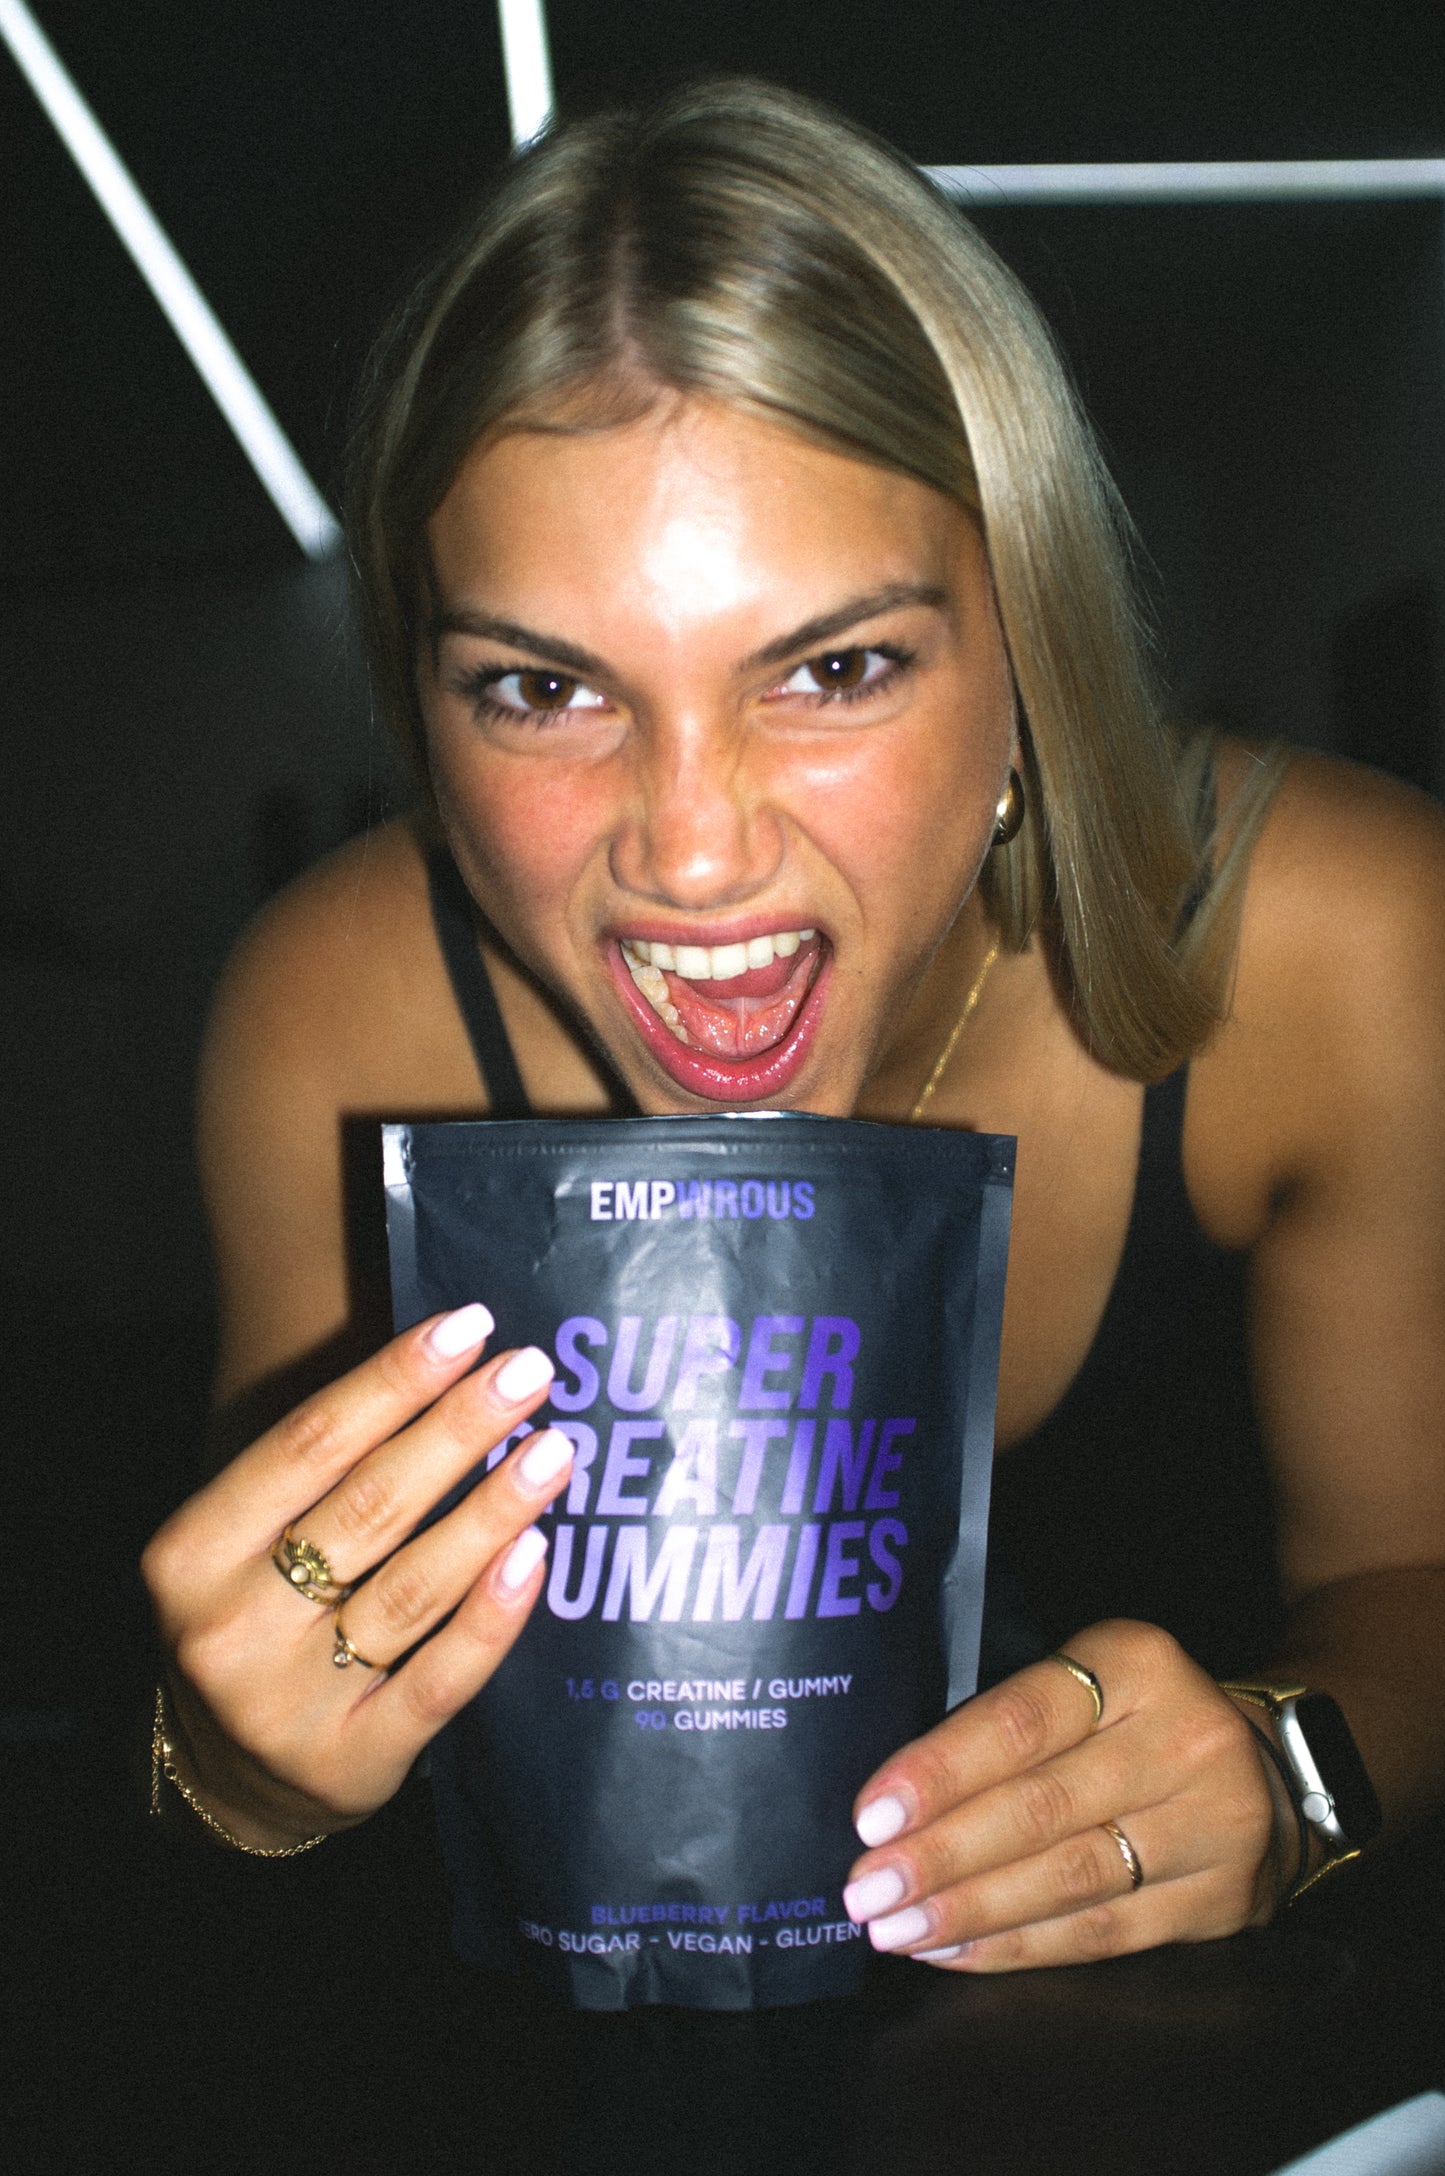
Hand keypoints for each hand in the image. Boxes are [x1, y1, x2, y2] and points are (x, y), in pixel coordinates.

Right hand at [143, 1305, 572, 1849]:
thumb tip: (444, 1369)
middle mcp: (231, 1628)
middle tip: (531, 1370)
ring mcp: (290, 1703)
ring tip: (554, 1450)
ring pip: (411, 1588)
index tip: (470, 1325)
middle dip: (457, 1429)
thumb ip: (317, 1473)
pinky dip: (492, 1613)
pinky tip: (536, 1553)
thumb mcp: (242, 1545)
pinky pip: (441, 1677)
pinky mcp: (354, 1763)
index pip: (307, 1444)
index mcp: (192, 1553)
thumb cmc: (256, 1621)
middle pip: (367, 1506)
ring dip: (492, 1510)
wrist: (225, 1783)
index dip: (393, 1379)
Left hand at [841, 1620, 1297, 1969]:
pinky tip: (957, 1951)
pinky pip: (1100, 1933)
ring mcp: (1211, 1824)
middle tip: (866, 1889)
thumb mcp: (1088, 1678)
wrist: (1270, 1767)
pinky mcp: (1218, 1901)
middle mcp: (1182, 1739)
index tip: (872, 1814)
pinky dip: (1019, 1947)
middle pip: (1041, 1808)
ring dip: (969, 1911)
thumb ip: (1006, 1719)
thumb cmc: (1135, 1718)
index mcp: (1135, 1663)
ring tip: (897, 1928)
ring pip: (1069, 1879)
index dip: (942, 1771)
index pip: (1021, 1720)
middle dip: (940, 1856)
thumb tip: (893, 1796)